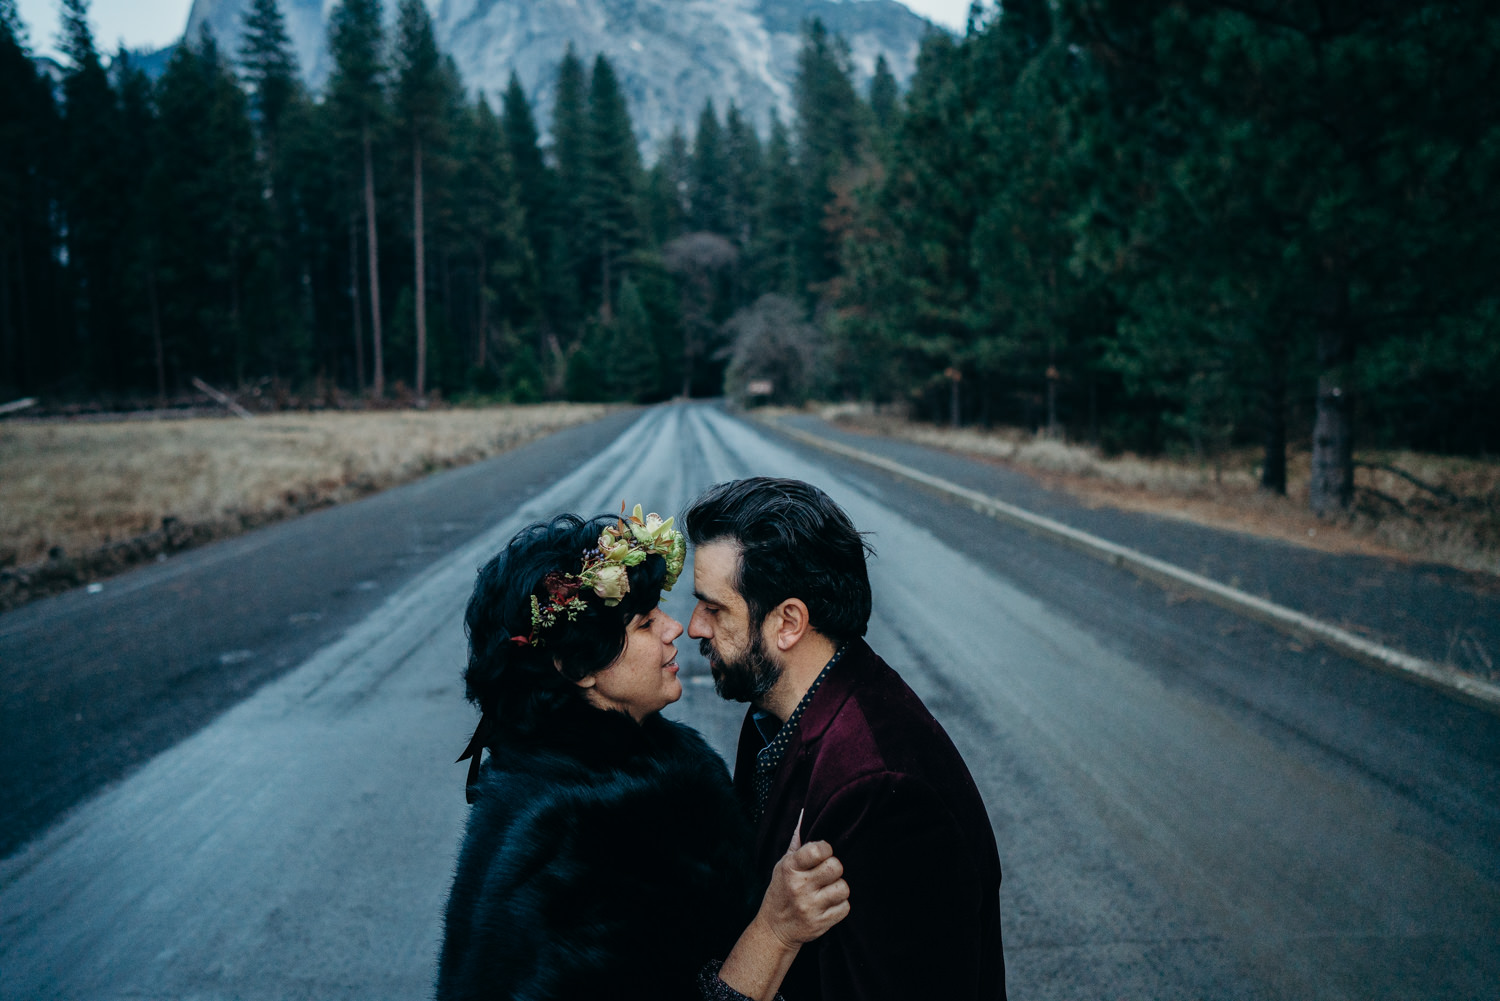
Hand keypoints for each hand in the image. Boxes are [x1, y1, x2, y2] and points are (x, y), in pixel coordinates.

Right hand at [755, 813, 850, 948]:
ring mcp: (810, 907)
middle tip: (826, 874)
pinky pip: (845, 908)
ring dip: (839, 888)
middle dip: (835, 869)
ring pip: (843, 888)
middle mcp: (799, 887)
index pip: (818, 849)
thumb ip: (798, 841)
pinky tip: (828, 905)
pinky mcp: (820, 924)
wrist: (775, 929)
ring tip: (828, 890)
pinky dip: (840, 906)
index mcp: (790, 868)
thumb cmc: (782, 890)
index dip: (826, 849)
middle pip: (836, 867)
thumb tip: (806, 812)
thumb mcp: (783, 864)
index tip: (823, 854)